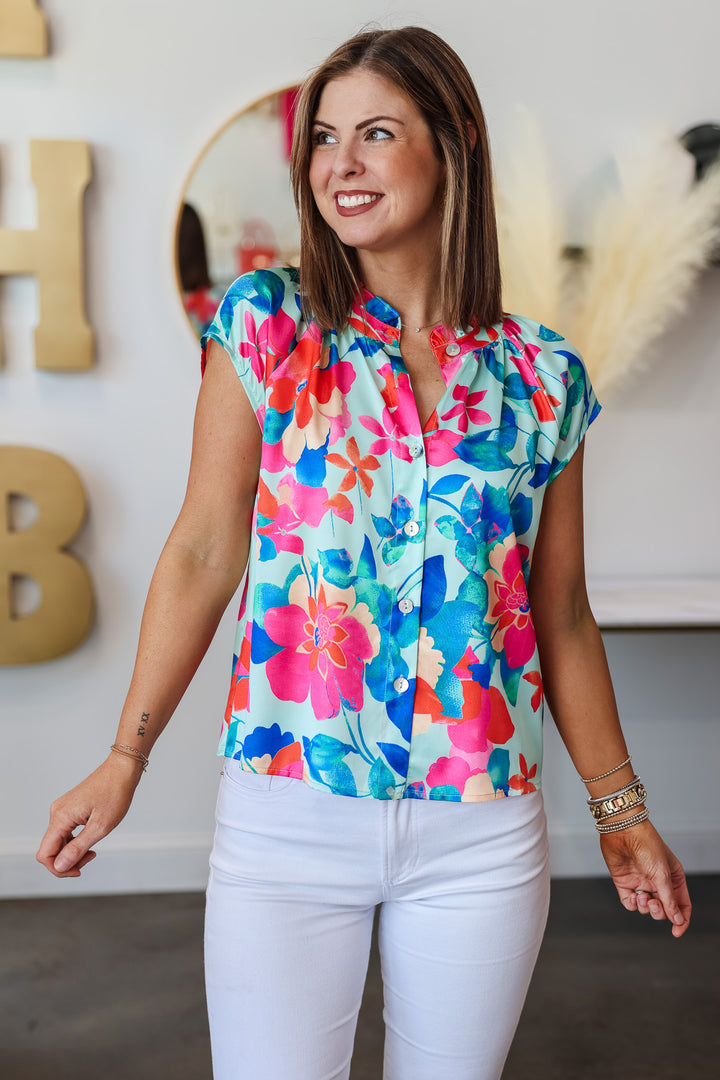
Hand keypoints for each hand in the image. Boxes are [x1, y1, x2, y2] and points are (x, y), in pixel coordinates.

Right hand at [36, 753, 143, 877]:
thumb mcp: (100, 826)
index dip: (59, 869)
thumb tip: (60, 866)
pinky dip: (75, 841)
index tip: (79, 870)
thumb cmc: (115, 793)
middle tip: (91, 857)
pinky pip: (65, 831)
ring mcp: (62, 809)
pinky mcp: (69, 808)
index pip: (45, 855)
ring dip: (72, 851)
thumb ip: (78, 848)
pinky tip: (90, 838)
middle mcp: (56, 812)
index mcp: (61, 817)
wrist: (122, 769)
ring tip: (93, 849)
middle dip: (68, 861)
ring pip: (58, 841)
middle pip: (50, 849)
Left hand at [600, 819, 690, 936]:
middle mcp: (658, 881)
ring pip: (646, 908)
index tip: (676, 931)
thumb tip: (678, 920)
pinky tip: (633, 897)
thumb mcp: (663, 875)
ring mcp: (641, 882)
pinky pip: (629, 903)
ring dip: (646, 907)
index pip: (681, 904)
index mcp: (673, 877)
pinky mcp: (625, 883)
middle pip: (664, 909)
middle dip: (660, 912)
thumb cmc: (647, 845)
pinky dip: (632, 904)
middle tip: (655, 903)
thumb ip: (670, 900)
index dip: (681, 919)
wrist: (622, 830)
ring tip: (643, 896)